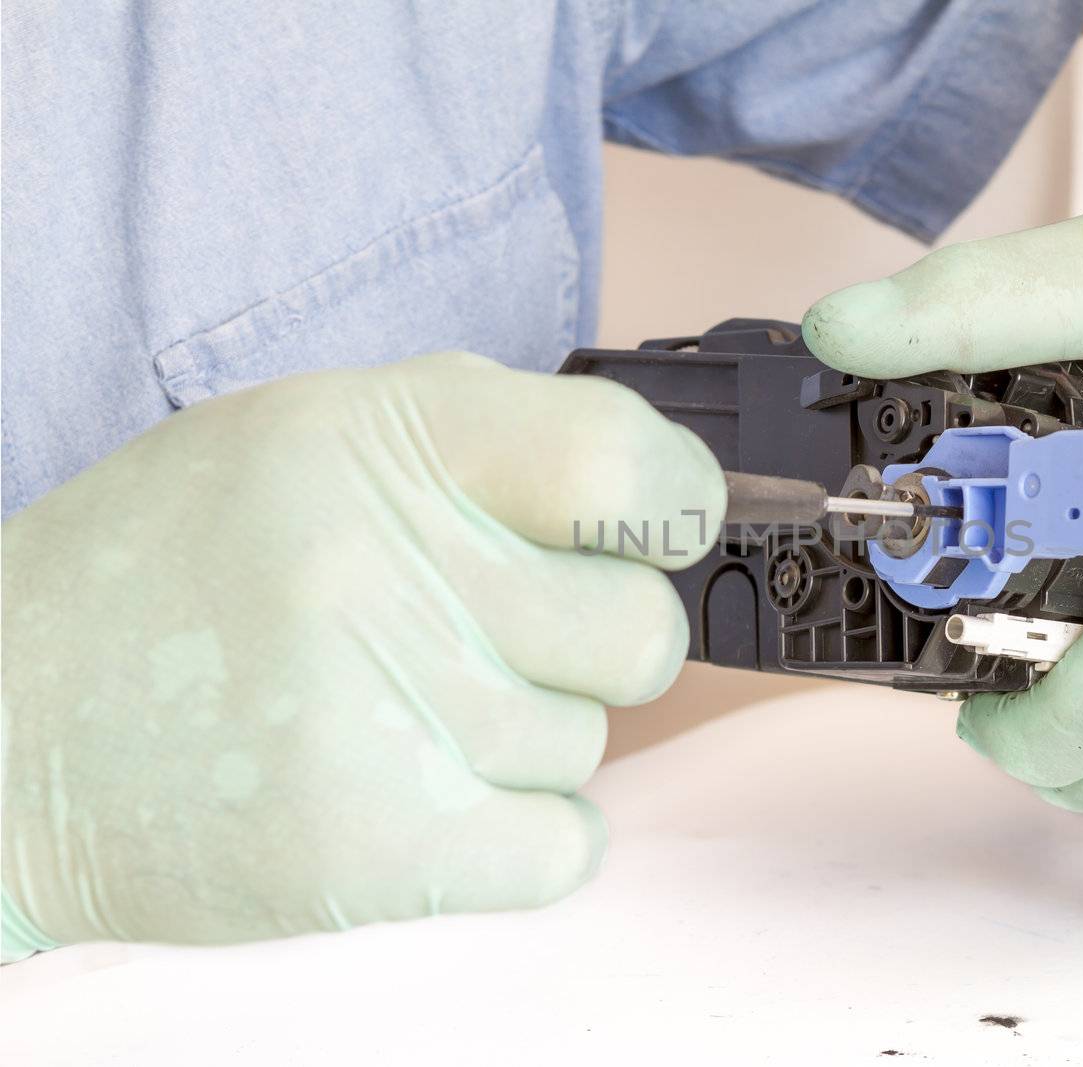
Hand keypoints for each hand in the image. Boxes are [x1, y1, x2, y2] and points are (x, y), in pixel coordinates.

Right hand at [1, 353, 724, 957]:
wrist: (10, 723)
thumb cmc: (181, 567)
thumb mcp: (314, 436)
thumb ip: (487, 445)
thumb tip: (658, 488)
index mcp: (386, 441)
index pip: (626, 462)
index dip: (672, 503)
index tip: (655, 528)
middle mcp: (387, 568)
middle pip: (639, 633)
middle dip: (591, 642)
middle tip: (488, 635)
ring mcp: (380, 714)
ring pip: (588, 745)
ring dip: (521, 739)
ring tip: (392, 709)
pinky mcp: (368, 848)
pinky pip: (563, 847)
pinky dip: (519, 834)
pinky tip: (424, 789)